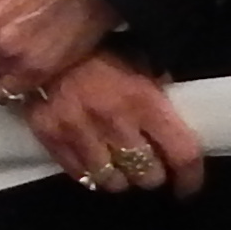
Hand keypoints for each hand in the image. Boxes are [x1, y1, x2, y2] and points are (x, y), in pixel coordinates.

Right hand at [21, 51, 202, 197]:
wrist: (40, 44)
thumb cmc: (98, 51)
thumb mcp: (139, 61)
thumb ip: (158, 91)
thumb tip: (175, 118)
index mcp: (145, 101)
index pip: (181, 154)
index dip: (190, 177)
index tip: (187, 185)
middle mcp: (115, 122)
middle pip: (147, 175)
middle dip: (151, 173)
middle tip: (148, 164)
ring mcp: (81, 133)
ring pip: (113, 181)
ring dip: (121, 177)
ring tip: (119, 165)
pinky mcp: (52, 139)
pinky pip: (81, 176)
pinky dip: (91, 174)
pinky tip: (95, 161)